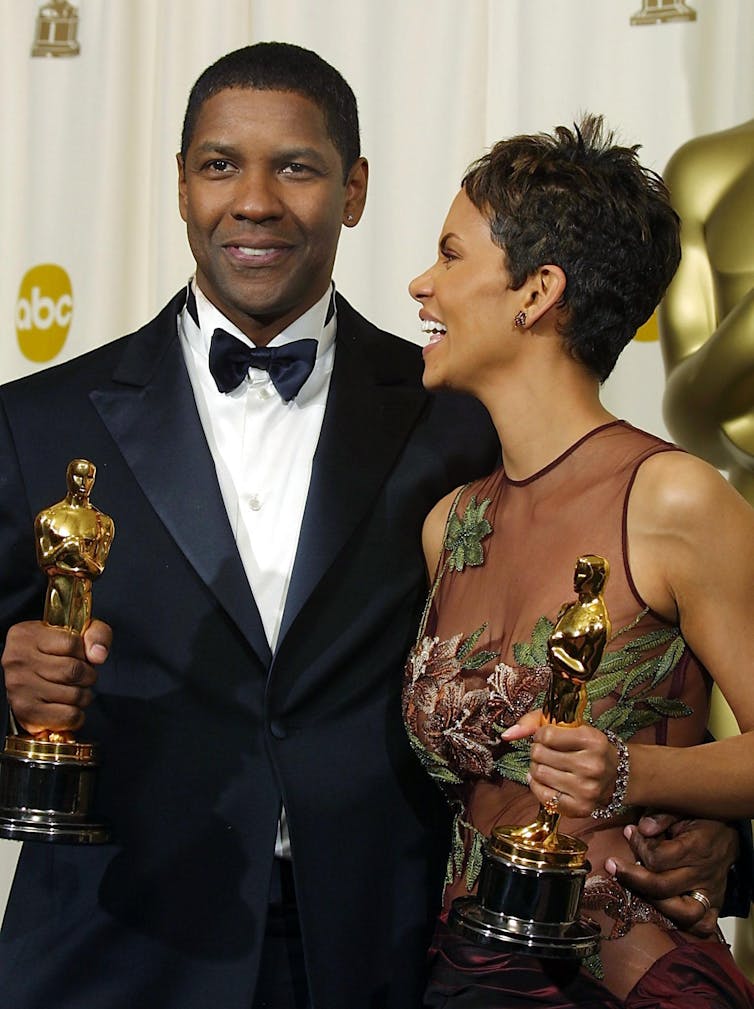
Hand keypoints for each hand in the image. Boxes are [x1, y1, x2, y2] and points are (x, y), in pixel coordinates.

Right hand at [2, 619, 111, 734]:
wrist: (29, 676)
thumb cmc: (54, 651)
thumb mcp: (77, 631)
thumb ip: (96, 633)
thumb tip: (98, 655)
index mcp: (27, 635)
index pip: (72, 643)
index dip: (84, 652)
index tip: (79, 656)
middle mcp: (17, 660)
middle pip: (74, 671)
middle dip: (88, 675)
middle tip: (82, 676)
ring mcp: (19, 688)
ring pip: (74, 695)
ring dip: (84, 695)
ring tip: (74, 690)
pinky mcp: (26, 712)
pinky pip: (68, 716)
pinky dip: (77, 714)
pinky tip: (69, 706)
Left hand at [503, 712, 617, 816]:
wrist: (615, 774)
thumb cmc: (585, 746)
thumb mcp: (569, 725)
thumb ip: (534, 721)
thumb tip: (507, 734)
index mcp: (592, 740)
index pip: (546, 735)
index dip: (540, 736)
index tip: (547, 738)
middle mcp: (592, 765)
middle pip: (540, 755)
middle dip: (537, 752)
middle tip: (546, 753)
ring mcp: (587, 789)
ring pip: (538, 774)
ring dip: (536, 768)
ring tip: (547, 766)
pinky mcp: (581, 808)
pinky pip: (543, 796)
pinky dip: (537, 786)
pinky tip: (546, 781)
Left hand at [604, 812, 736, 935]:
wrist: (727, 833)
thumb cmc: (700, 819)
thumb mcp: (681, 807)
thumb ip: (660, 815)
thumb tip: (642, 828)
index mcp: (697, 847)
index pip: (658, 858)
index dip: (639, 846)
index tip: (630, 833)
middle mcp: (705, 874)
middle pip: (663, 887)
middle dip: (632, 877)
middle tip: (612, 865)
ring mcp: (711, 893)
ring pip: (682, 913)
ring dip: (653, 902)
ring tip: (634, 887)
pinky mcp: (715, 905)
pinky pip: (702, 926)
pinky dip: (682, 923)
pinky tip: (662, 910)